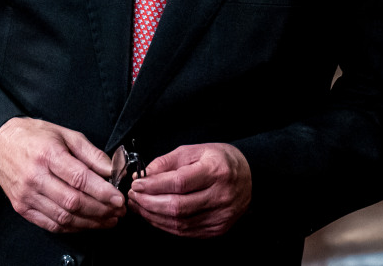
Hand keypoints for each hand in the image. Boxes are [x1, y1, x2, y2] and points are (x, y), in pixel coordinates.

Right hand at [0, 117, 124, 232]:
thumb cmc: (33, 136)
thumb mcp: (65, 134)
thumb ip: (91, 154)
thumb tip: (112, 171)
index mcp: (47, 154)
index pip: (79, 179)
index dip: (102, 192)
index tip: (118, 198)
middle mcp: (35, 176)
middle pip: (73, 202)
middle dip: (101, 210)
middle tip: (118, 211)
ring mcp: (27, 195)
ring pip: (64, 217)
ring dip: (90, 222)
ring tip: (107, 220)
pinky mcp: (22, 207)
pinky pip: (51, 224)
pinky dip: (72, 227)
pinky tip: (86, 223)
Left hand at [127, 143, 251, 237]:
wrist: (249, 176)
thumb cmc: (219, 160)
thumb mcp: (194, 150)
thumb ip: (167, 162)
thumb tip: (143, 175)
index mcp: (216, 171)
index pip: (179, 183)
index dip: (154, 186)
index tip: (136, 184)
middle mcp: (221, 196)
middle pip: (177, 206)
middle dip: (148, 202)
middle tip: (132, 196)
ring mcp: (221, 216)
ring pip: (179, 222)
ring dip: (153, 216)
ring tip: (138, 206)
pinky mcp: (217, 229)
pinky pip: (186, 232)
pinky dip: (165, 225)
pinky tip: (153, 215)